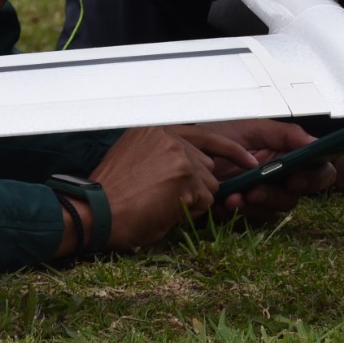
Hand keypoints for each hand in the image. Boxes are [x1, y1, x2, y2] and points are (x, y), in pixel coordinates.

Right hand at [73, 126, 237, 252]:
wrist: (95, 212)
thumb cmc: (110, 196)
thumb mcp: (135, 160)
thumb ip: (164, 157)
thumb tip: (192, 173)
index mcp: (156, 129)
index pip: (202, 135)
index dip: (228, 151)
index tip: (248, 159)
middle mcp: (169, 136)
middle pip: (206, 166)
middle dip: (195, 187)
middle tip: (168, 201)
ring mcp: (179, 154)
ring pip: (207, 185)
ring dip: (191, 201)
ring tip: (160, 206)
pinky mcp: (184, 176)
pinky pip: (204, 200)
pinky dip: (189, 212)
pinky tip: (164, 211)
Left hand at [195, 119, 333, 220]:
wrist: (188, 148)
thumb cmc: (223, 133)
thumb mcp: (254, 128)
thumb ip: (287, 135)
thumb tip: (314, 144)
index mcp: (290, 158)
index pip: (319, 173)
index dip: (313, 179)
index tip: (294, 178)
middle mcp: (281, 180)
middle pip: (295, 197)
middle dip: (276, 195)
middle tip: (256, 190)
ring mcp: (263, 197)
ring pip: (275, 212)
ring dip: (256, 205)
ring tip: (235, 196)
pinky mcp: (244, 210)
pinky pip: (251, 220)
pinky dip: (239, 212)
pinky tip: (226, 201)